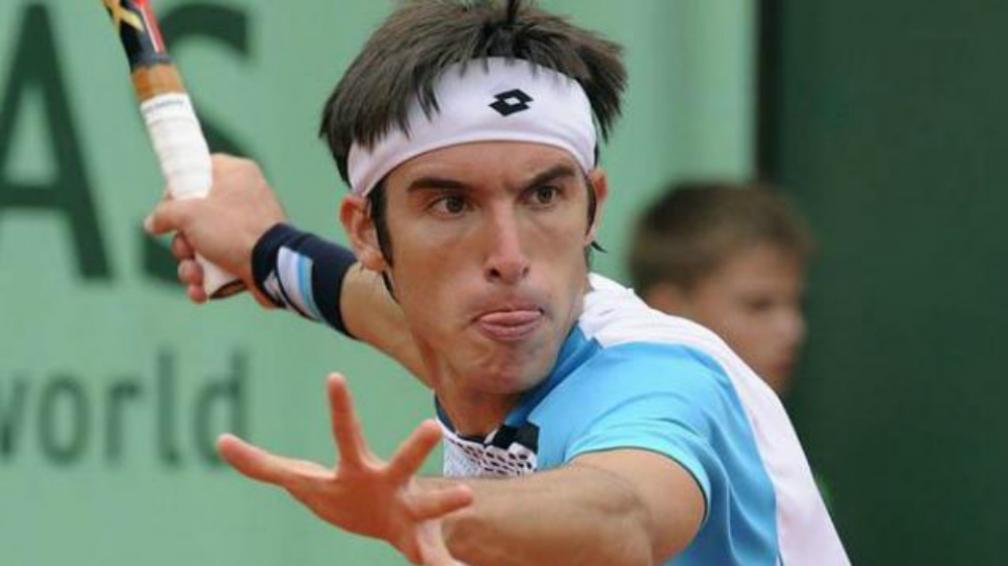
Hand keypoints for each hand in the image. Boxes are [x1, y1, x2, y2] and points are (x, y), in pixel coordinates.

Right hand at [144, 154, 286, 303]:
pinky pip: (219, 265)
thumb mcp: (190, 214)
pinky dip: (207, 279)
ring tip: (195, 276)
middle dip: (183, 242)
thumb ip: (166, 213)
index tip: (168, 205)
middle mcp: (244, 199)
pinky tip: (201, 292)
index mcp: (236, 175)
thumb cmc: (235, 231)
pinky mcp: (250, 256)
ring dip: (191, 266)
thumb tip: (152, 223)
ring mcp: (248, 230)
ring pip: (204, 246)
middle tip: (187, 249)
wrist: (274, 267)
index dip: (179, 188)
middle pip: (196, 216)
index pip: (200, 169)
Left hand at [217, 374, 472, 564]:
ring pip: (429, 506)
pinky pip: (432, 558)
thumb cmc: (345, 495)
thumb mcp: (301, 482)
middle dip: (415, 446)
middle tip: (431, 428)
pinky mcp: (417, 544)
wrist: (395, 525)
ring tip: (467, 497)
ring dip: (445, 501)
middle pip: (402, 461)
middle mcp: (389, 482)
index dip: (338, 407)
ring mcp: (408, 512)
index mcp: (357, 468)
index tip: (333, 376)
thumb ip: (262, 465)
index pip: (345, 433)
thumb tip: (221, 442)